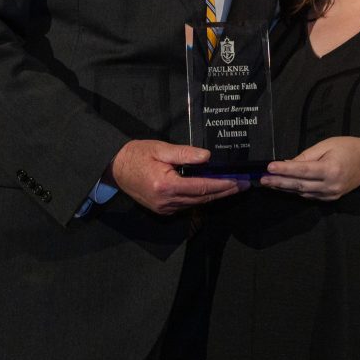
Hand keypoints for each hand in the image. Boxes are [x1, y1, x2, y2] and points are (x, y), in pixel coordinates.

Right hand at [108, 140, 244, 214]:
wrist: (115, 168)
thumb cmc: (137, 154)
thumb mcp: (160, 149)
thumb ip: (185, 153)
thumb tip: (207, 157)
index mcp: (167, 186)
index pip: (203, 187)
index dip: (224, 185)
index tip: (239, 181)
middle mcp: (167, 202)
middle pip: (203, 198)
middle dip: (225, 192)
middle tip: (243, 185)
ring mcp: (164, 208)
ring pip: (196, 203)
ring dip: (215, 196)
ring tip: (232, 187)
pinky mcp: (162, 210)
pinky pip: (187, 205)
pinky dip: (201, 198)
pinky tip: (211, 191)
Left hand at [260, 136, 359, 200]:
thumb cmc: (349, 148)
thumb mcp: (327, 145)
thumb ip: (307, 156)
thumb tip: (288, 163)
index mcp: (330, 169)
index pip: (302, 170)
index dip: (284, 169)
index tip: (269, 167)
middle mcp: (331, 185)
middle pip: (299, 185)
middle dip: (279, 182)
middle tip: (262, 179)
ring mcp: (331, 194)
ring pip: (303, 192)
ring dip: (285, 187)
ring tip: (270, 182)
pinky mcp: (331, 198)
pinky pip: (310, 195)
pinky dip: (297, 190)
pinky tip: (286, 185)